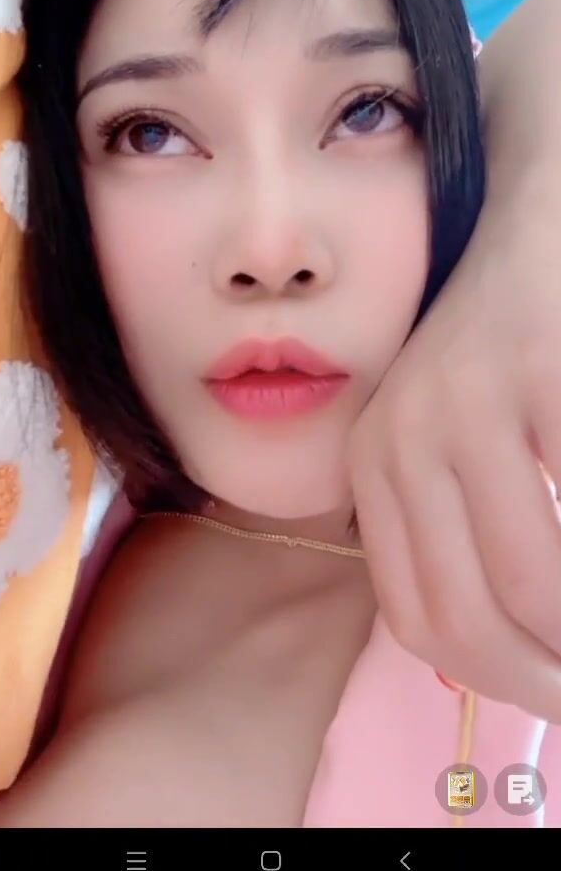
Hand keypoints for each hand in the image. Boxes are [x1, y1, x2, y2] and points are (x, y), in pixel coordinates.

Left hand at [348, 168, 560, 720]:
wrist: (539, 218)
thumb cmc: (510, 344)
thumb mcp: (460, 438)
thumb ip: (465, 533)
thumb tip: (513, 662)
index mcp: (377, 462)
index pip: (423, 620)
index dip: (502, 683)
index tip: (560, 701)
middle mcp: (403, 432)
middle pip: (473, 622)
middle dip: (553, 686)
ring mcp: (472, 396)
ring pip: (540, 583)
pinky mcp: (542, 364)